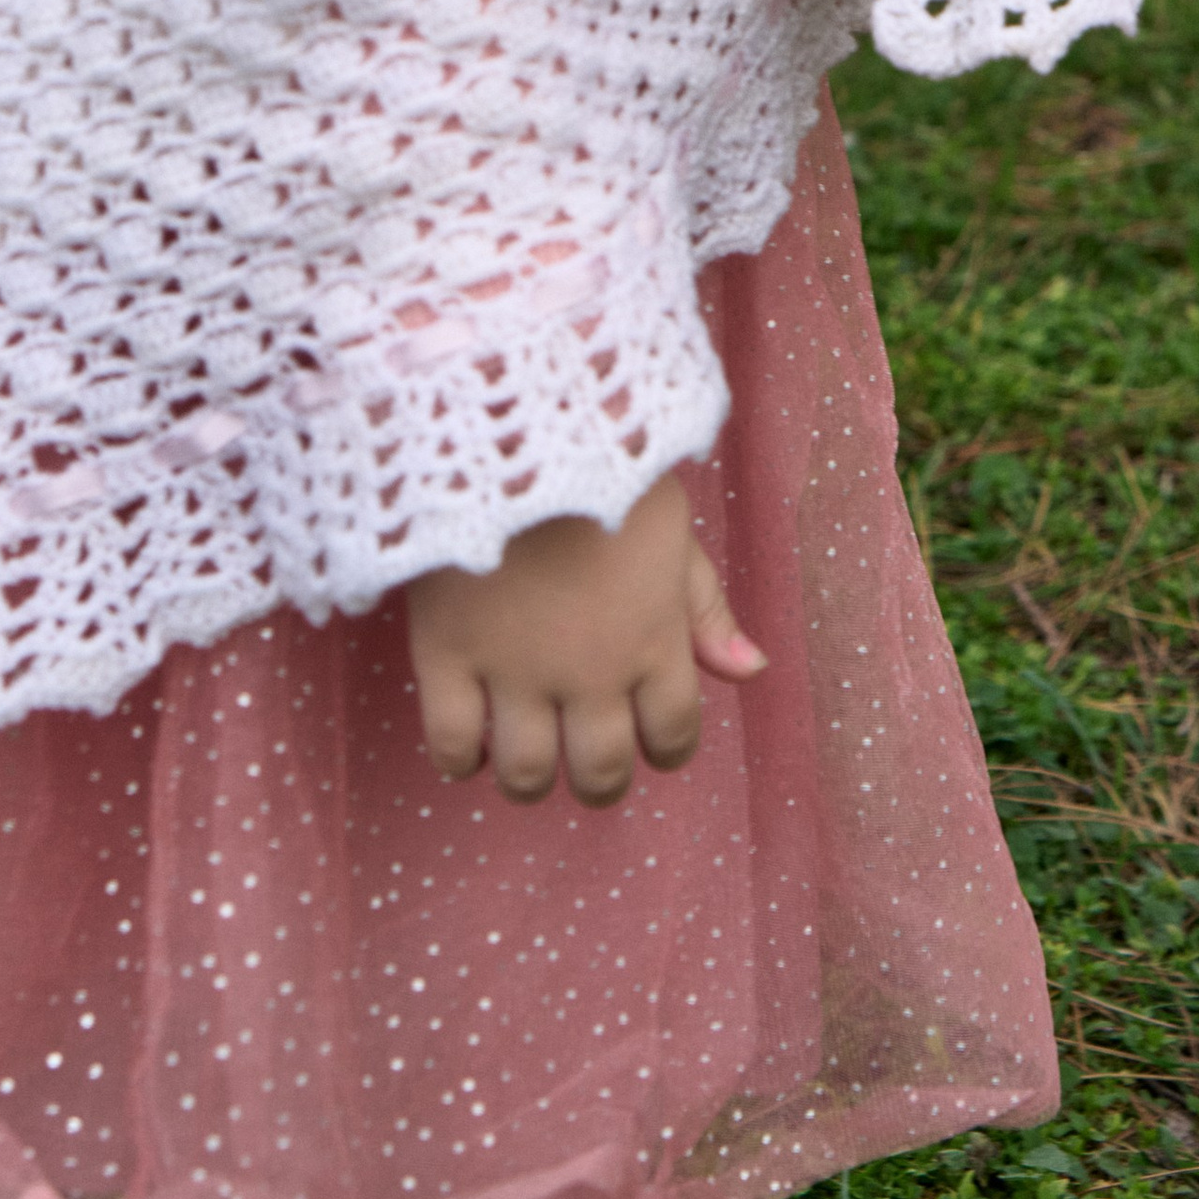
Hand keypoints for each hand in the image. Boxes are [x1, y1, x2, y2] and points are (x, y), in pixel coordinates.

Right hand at [405, 470, 764, 805]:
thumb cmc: (606, 464)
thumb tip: (751, 672)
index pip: (673, 735)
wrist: (515, 419)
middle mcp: (590, 672)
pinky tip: (473, 739)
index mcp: (653, 641)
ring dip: (533, 778)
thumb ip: (706, 608)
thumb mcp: (671, 528)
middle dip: (599, 778)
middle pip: (601, 772)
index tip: (647, 732)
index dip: (665, 745)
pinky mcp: (446, 654)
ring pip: (528, 773)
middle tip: (585, 756)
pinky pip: (452, 746)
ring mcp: (514, 669)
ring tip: (527, 750)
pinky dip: (463, 760)